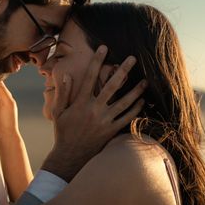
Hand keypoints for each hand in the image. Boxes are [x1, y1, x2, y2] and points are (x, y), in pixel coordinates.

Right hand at [42, 45, 145, 181]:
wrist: (69, 156)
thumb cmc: (63, 132)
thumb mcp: (58, 111)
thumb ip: (63, 93)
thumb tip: (67, 75)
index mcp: (80, 103)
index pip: (89, 77)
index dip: (97, 61)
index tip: (104, 48)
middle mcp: (94, 110)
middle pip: (111, 86)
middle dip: (123, 71)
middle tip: (133, 58)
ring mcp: (104, 121)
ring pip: (124, 103)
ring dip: (136, 91)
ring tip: (146, 81)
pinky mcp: (111, 131)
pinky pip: (126, 118)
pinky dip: (135, 109)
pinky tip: (142, 101)